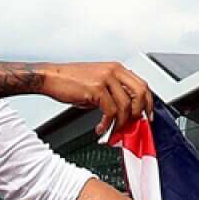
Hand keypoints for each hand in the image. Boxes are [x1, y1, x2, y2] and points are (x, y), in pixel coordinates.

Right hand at [39, 62, 153, 135]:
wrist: (50, 77)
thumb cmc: (69, 81)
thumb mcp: (96, 83)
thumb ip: (111, 94)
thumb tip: (123, 113)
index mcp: (116, 68)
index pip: (142, 85)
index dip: (148, 103)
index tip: (146, 116)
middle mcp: (114, 71)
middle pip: (140, 93)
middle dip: (139, 113)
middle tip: (132, 125)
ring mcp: (105, 79)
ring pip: (125, 105)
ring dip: (120, 123)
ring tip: (112, 131)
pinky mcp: (96, 89)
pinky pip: (109, 111)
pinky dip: (107, 124)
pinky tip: (101, 128)